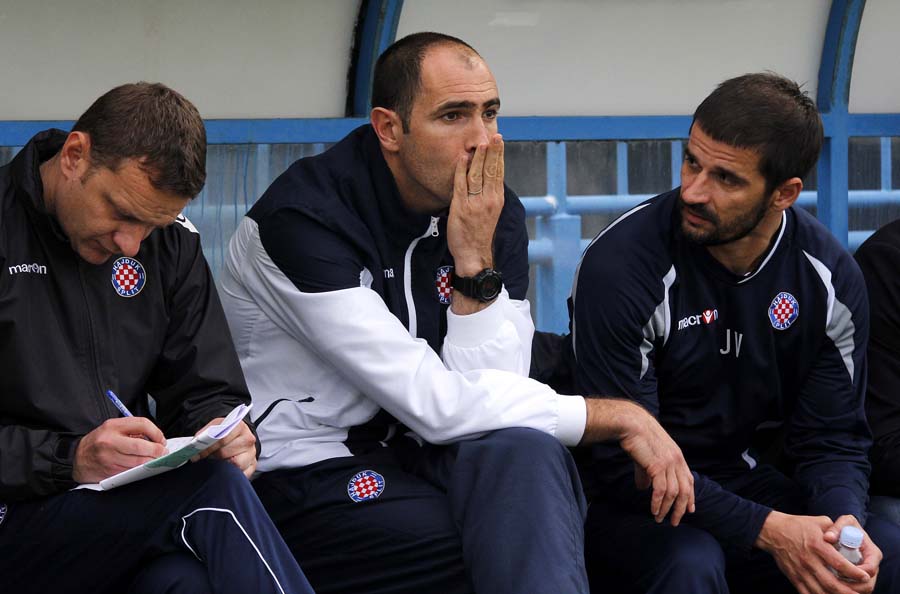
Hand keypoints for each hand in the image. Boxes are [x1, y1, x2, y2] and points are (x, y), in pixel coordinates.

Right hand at [72, 417, 166, 483]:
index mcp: (113, 426)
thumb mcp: (113, 428)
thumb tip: (156, 438)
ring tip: (156, 459)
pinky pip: (131, 471)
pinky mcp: (109, 472)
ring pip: (137, 461)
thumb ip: (132, 430)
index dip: (156, 432)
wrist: (77, 458)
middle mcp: (110, 441)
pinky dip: (141, 469)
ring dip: (151, 461)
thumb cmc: (99, 442)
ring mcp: (109, 458)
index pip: (142, 424)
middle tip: (163, 452)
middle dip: (157, 450)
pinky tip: (144, 466)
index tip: (161, 439)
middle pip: (141, 446)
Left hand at [191, 419, 256, 477]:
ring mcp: (252, 453)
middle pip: (225, 453)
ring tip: (216, 461)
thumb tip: (195, 444)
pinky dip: (231, 474)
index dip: (208, 448)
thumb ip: (205, 433)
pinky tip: (225, 468)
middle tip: (205, 458)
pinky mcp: (253, 465)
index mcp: (239, 427)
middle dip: (213, 457)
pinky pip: (241, 474)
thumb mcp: (215, 427)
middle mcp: (248, 440)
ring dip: (222, 465)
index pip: (222, 439)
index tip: (198, 454)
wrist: (238, 436)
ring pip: (234, 465)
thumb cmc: (225, 432)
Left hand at [447, 134, 504, 284]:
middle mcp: (489, 200)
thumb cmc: (479, 235)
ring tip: (481, 143)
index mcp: (496, 200)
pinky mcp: (461, 208)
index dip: (499, 156)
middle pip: (491, 171)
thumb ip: (487, 196)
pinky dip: (462, 170)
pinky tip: (463, 158)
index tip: (500, 141)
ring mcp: (475, 204)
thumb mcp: (489, 213)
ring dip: (479, 157)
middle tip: (495, 135)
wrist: (474, 256)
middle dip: (493, 151)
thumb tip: (485, 180)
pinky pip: (461, 185)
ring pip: (478, 176)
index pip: (499, 173)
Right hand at [617, 403, 694, 524]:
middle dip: (680, 509)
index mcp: (677, 457)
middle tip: (674, 522)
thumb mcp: (647, 456)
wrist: (632, 424)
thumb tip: (643, 488)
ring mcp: (668, 463)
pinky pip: (660, 490)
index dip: (690, 497)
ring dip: (666, 509)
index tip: (689, 510)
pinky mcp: (657, 466)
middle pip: (684, 491)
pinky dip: (657, 502)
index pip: (689, 481)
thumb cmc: (637, 438)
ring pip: (673, 493)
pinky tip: (653, 510)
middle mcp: (677, 461)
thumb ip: (648, 473)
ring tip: (659, 518)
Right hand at [756, 511, 872, 593]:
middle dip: (849, 592)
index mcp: (817, 545)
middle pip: (831, 584)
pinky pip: (807, 593)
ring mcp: (800, 571)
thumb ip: (836, 530)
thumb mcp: (819, 521)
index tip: (865, 576)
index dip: (855, 573)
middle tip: (860, 592)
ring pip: (821, 592)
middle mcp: (809, 560)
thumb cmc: (798, 525)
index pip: (840, 564)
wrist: (772, 531)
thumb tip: (851, 537)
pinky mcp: (793, 577)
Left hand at [823, 515, 880, 591]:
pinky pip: (855, 590)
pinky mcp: (859, 579)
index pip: (870, 569)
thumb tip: (828, 537)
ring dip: (847, 591)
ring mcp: (866, 573)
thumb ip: (837, 528)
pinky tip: (830, 588)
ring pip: (861, 590)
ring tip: (831, 587)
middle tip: (834, 585)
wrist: (845, 532)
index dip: (856, 573)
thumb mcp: (844, 523)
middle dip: (852, 587)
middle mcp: (872, 565)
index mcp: (873, 553)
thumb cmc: (846, 527)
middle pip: (867, 584)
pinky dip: (844, 591)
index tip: (840, 572)